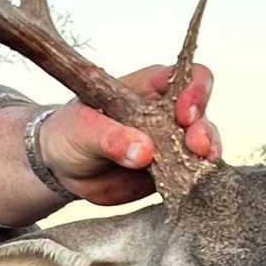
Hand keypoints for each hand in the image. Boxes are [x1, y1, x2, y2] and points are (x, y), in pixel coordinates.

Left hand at [39, 64, 221, 206]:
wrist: (60, 167)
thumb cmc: (70, 132)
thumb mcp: (82, 128)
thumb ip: (110, 137)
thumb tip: (143, 151)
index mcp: (149, 88)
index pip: (188, 77)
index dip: (195, 91)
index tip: (184, 114)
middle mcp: (166, 113)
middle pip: (202, 115)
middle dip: (204, 131)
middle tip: (195, 147)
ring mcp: (170, 144)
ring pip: (202, 147)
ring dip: (204, 157)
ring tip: (198, 166)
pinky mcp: (168, 172)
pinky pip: (188, 176)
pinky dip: (193, 181)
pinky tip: (190, 187)